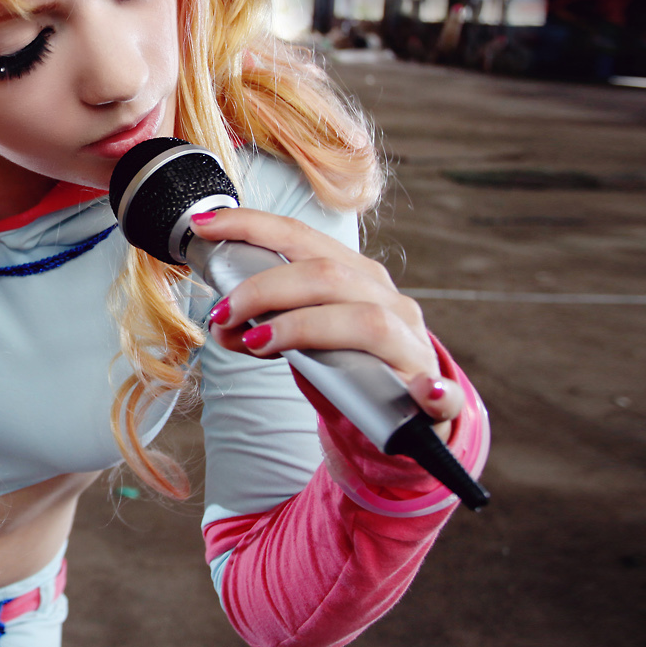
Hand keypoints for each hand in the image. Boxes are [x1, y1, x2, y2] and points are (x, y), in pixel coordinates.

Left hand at [192, 208, 464, 435]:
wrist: (401, 420)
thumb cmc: (347, 369)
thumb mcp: (304, 337)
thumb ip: (268, 323)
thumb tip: (222, 320)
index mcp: (355, 277)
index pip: (301, 238)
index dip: (253, 226)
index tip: (204, 226)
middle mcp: (387, 301)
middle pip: (326, 275)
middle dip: (264, 288)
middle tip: (222, 314)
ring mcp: (412, 347)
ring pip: (365, 322)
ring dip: (302, 329)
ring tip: (256, 343)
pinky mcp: (435, 400)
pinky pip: (440, 395)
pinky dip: (432, 393)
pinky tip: (421, 394)